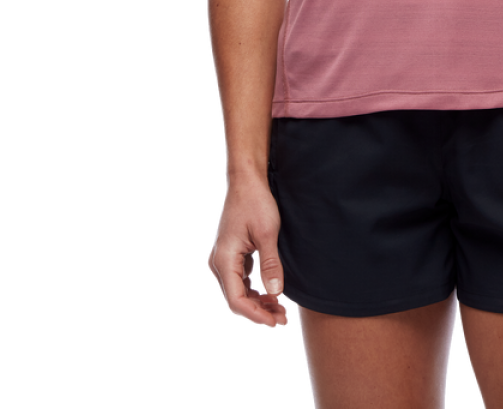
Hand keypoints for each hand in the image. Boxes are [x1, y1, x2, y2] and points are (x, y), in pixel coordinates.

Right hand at [207, 171, 289, 328]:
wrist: (247, 180)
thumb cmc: (256, 202)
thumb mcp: (267, 233)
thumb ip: (270, 265)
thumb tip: (275, 294)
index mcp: (223, 260)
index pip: (236, 300)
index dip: (256, 315)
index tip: (276, 322)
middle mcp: (219, 263)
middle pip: (236, 299)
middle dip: (259, 312)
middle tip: (283, 319)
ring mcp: (224, 260)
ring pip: (239, 292)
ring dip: (258, 302)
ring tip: (281, 310)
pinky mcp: (231, 256)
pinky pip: (241, 280)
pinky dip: (255, 290)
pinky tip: (272, 294)